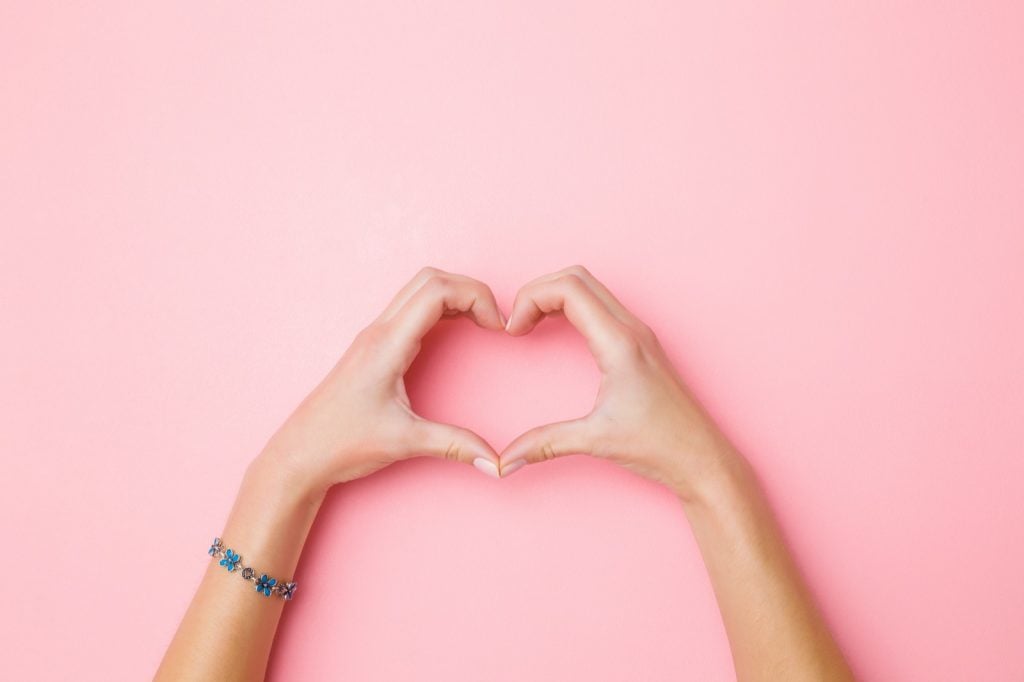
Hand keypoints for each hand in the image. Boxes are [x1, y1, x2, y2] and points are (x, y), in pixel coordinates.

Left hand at [259, 267, 505, 494]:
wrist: (299, 454)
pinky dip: (440, 309)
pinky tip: (455, 331)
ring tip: (481, 323)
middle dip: (470, 290)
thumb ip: (454, 445)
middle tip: (494, 320)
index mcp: (387, 344)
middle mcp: (379, 331)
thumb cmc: (341, 444)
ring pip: (419, 289)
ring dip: (455, 296)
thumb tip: (496, 463)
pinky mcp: (373, 347)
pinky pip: (411, 309)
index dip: (476, 297)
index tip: (498, 327)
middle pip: (431, 279)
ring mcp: (374, 336)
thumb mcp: (404, 443)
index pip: (437, 291)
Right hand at [499, 265, 742, 500]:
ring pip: (590, 287)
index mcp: (619, 343)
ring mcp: (638, 333)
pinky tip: (557, 331)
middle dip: (538, 291)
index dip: (530, 298)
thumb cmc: (661, 445)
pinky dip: (571, 307)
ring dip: (554, 295)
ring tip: (530, 324)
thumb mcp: (595, 441)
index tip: (513, 330)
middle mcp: (631, 329)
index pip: (568, 288)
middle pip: (576, 277)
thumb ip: (545, 444)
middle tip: (517, 322)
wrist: (702, 458)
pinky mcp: (640, 343)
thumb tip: (506, 460)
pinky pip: (601, 306)